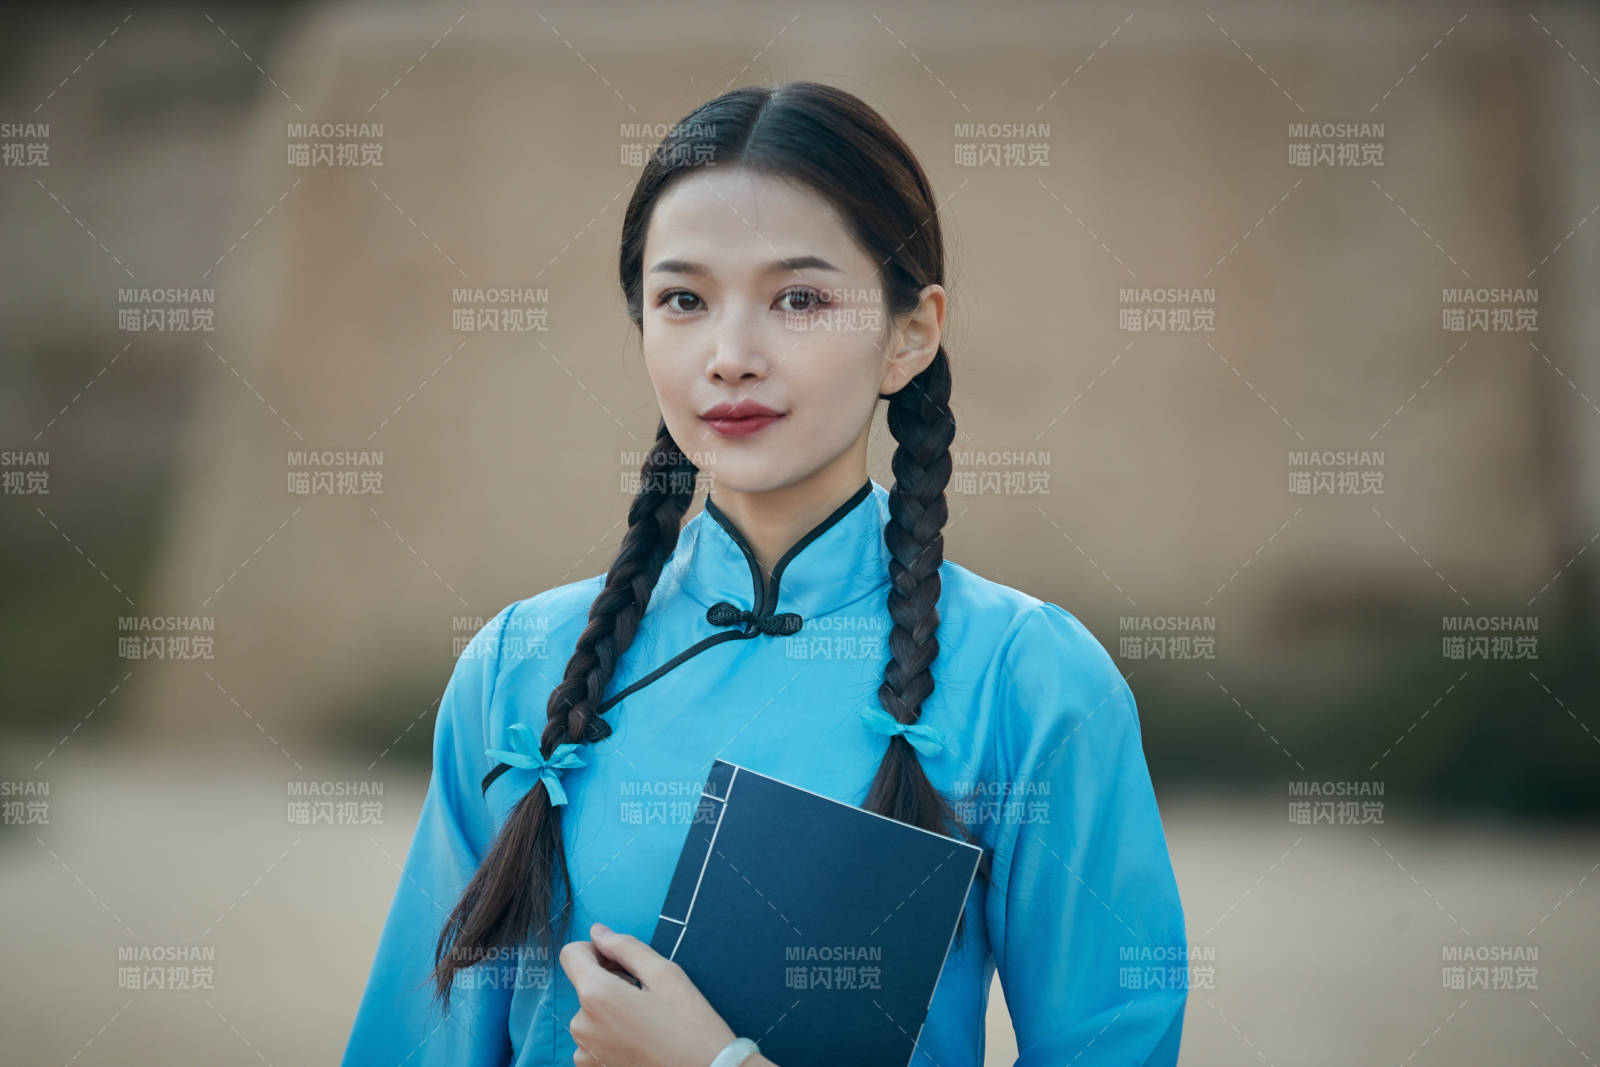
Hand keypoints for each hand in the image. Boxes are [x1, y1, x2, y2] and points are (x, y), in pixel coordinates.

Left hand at [559, 922, 737, 1066]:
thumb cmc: (690, 1026)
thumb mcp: (665, 975)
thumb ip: (626, 947)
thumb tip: (598, 933)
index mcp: (596, 996)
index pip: (571, 954)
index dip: (596, 950)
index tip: (621, 962)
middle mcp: (582, 1025)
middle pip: (584, 985)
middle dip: (609, 981)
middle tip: (646, 994)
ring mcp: (585, 1052)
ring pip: (591, 1012)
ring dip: (611, 1009)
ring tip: (646, 1020)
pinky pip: (593, 1039)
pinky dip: (611, 1034)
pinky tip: (639, 1039)